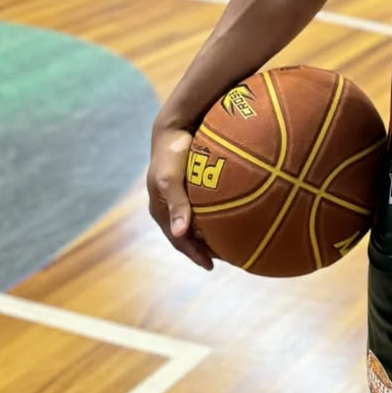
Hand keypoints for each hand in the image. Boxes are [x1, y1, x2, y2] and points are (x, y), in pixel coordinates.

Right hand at [147, 124, 215, 270]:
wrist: (175, 126)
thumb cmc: (171, 154)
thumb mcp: (170, 180)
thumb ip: (177, 204)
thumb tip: (180, 233)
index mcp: (161, 209)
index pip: (178, 240)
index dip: (194, 254)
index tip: (212, 266)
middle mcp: (169, 204)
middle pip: (187, 234)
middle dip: (203, 248)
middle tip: (226, 257)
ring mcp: (179, 194)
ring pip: (196, 221)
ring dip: (210, 233)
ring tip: (229, 241)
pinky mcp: (190, 183)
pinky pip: (203, 205)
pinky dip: (214, 215)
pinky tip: (230, 215)